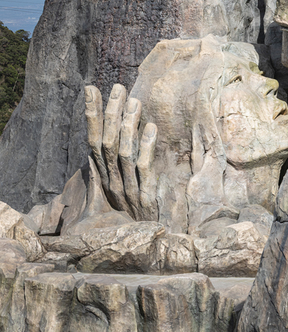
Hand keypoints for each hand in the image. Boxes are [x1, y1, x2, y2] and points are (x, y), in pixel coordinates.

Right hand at [84, 84, 158, 220]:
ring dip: (129, 125)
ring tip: (136, 102)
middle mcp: (111, 181)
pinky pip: (144, 169)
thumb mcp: (120, 186)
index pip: (92, 140)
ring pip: (123, 152)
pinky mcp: (145, 198)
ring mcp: (127, 190)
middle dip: (111, 113)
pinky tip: (152, 128)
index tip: (90, 89)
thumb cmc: (134, 212)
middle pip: (107, 142)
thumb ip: (112, 164)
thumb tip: (106, 136)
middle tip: (119, 88)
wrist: (148, 244)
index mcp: (103, 176)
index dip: (91, 115)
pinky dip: (146, 147)